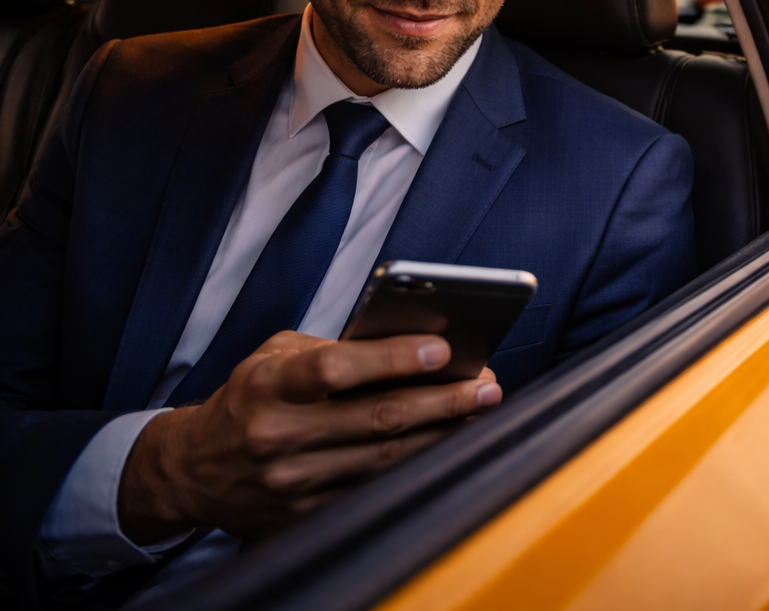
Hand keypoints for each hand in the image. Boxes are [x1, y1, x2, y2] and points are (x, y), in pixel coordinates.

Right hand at [118, 331, 499, 543]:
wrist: (193, 469)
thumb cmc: (249, 397)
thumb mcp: (275, 356)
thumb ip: (333, 346)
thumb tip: (410, 343)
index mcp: (269, 385)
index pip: (338, 368)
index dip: (394, 358)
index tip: (443, 349)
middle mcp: (277, 435)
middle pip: (377, 418)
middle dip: (441, 400)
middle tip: (486, 384)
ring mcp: (291, 481)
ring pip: (384, 459)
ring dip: (441, 434)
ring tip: (480, 411)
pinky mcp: (302, 515)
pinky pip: (373, 490)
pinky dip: (415, 468)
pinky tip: (446, 447)